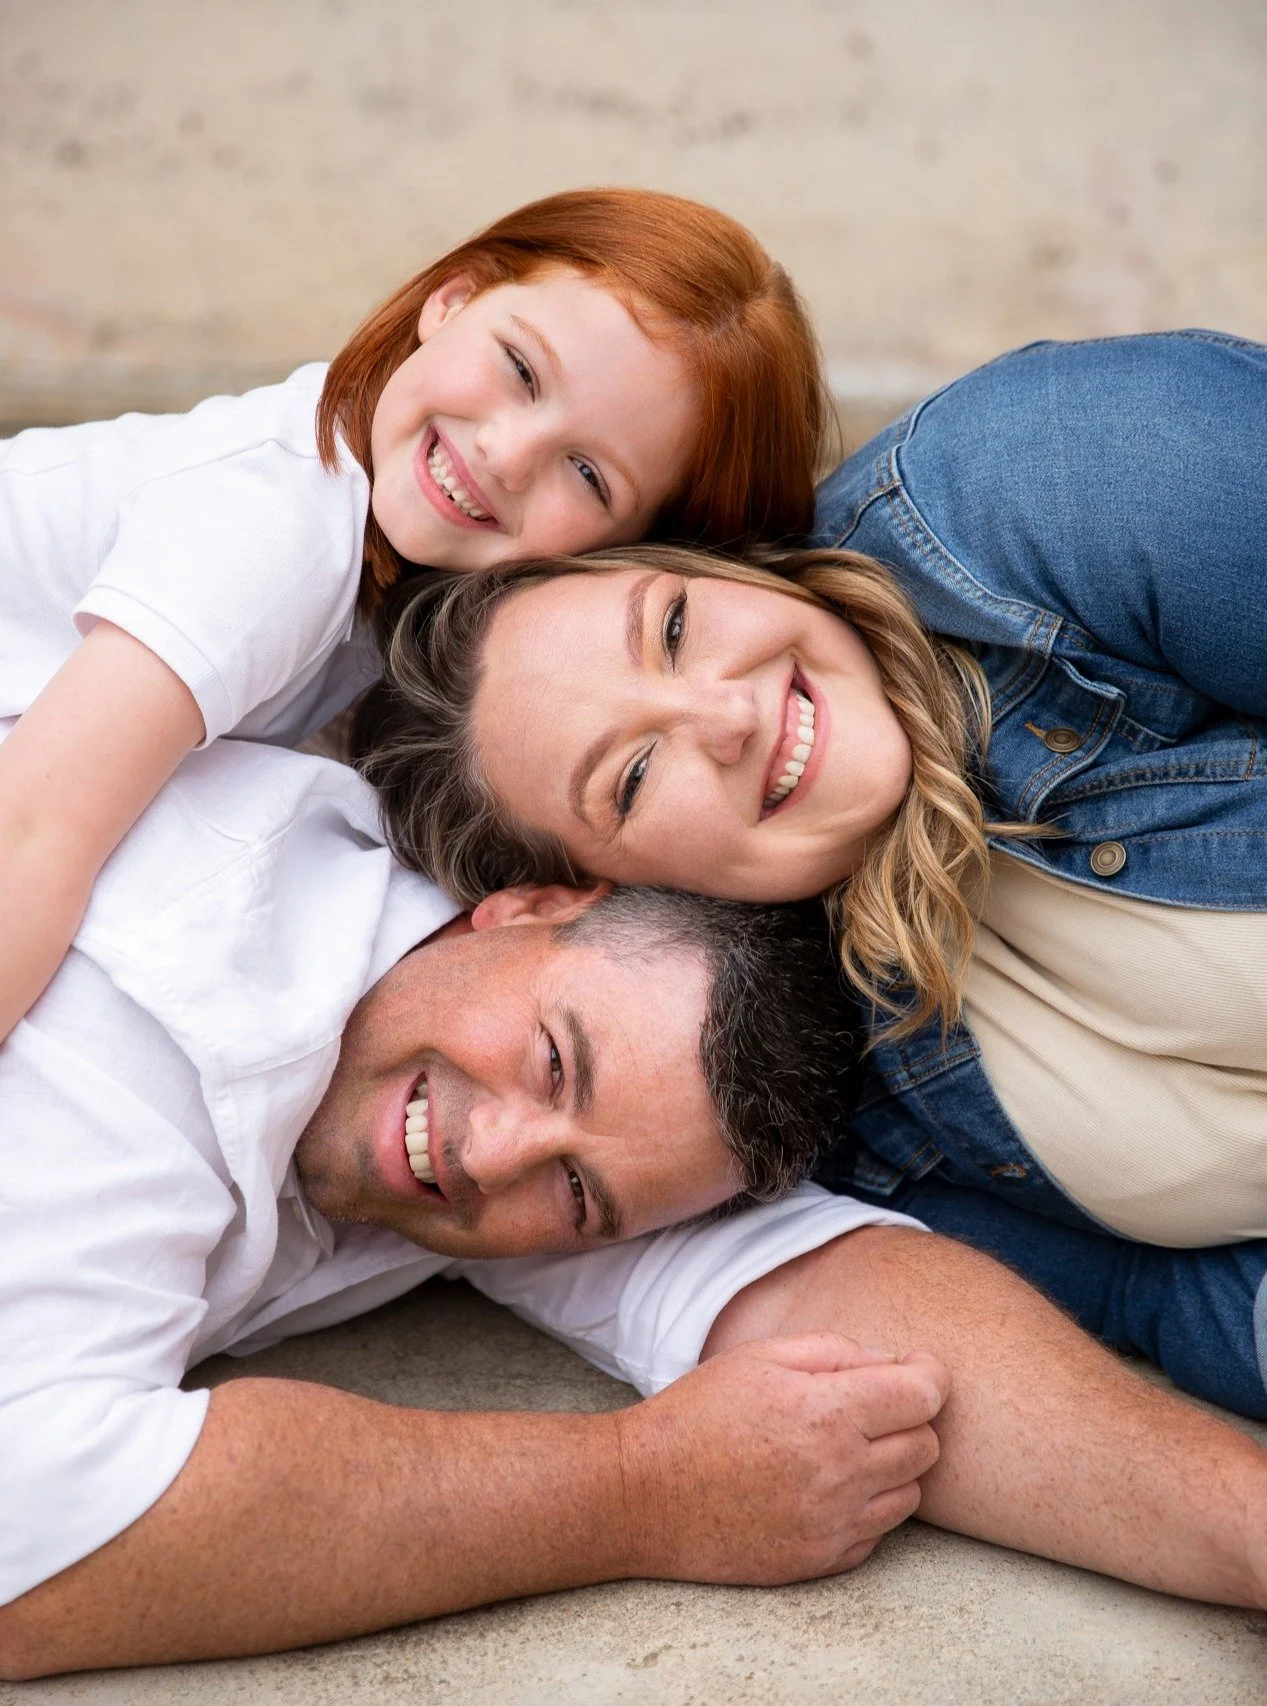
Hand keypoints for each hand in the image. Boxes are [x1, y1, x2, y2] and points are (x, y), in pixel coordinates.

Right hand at [613, 1332, 947, 1585]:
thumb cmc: (699, 1412)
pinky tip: (826, 1485)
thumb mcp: (761, 1356)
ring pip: (910, 1493)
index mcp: (828, 1412)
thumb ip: (836, 1351)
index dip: (929, 1372)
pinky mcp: (820, 1562)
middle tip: (872, 1404)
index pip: (925, 1393)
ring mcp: (833, 1525)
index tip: (914, 1366)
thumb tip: (892, 1363)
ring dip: (892, 1465)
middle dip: (910, 1417)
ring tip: (846, 1446)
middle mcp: (841, 1473)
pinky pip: (877, 1533)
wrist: (643, 1494)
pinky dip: (866, 1507)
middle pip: (927, 1444)